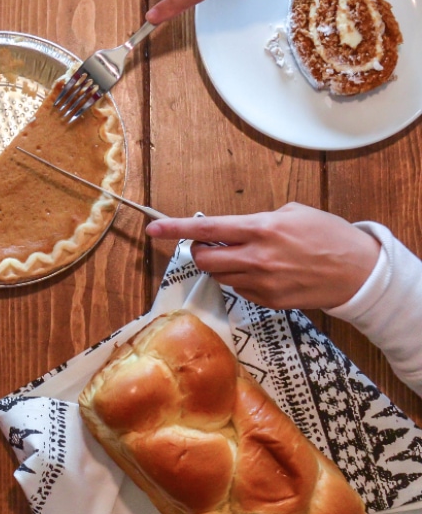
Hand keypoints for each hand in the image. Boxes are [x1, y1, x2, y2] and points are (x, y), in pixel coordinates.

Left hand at [145, 203, 379, 309]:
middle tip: (210, 246)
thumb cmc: (328, 235)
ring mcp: (261, 283)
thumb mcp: (293, 213)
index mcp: (261, 229)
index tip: (154, 229)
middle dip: (200, 252)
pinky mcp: (268, 301)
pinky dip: (240, 280)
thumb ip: (258, 220)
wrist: (358, 272)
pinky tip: (261, 272)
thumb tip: (234, 230)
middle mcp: (256, 257)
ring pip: (219, 277)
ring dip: (221, 266)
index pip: (207, 229)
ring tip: (244, 257)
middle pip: (204, 260)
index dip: (176, 229)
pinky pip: (238, 290)